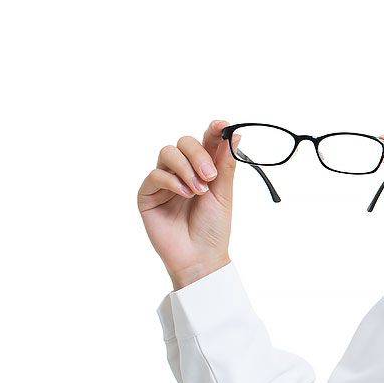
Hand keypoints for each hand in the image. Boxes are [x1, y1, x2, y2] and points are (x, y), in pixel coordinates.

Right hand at [137, 119, 241, 289]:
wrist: (200, 257)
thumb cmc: (213, 228)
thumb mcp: (224, 194)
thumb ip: (225, 164)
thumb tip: (234, 133)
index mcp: (204, 168)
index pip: (206, 141)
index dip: (213, 130)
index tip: (221, 126)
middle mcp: (183, 171)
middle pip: (184, 142)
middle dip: (198, 154)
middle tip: (210, 175)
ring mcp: (164, 181)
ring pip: (168, 153)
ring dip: (186, 168)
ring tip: (198, 191)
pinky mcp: (148, 194)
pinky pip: (155, 175)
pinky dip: (172, 181)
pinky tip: (184, 194)